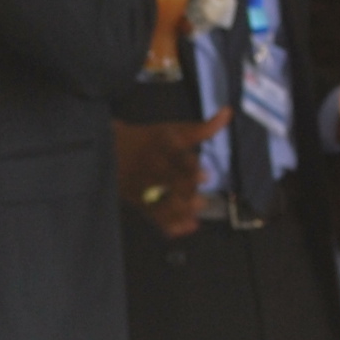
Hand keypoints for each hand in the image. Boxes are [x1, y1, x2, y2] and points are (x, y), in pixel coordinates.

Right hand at [116, 113, 227, 239]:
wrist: (111, 150)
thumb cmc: (150, 140)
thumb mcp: (174, 130)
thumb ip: (203, 128)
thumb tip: (229, 112)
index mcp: (161, 144)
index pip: (176, 156)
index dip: (191, 168)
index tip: (206, 177)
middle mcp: (151, 164)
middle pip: (169, 181)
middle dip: (186, 192)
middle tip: (201, 201)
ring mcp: (143, 184)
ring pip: (160, 201)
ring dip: (179, 211)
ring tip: (195, 215)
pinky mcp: (138, 200)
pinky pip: (153, 216)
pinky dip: (170, 225)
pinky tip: (186, 227)